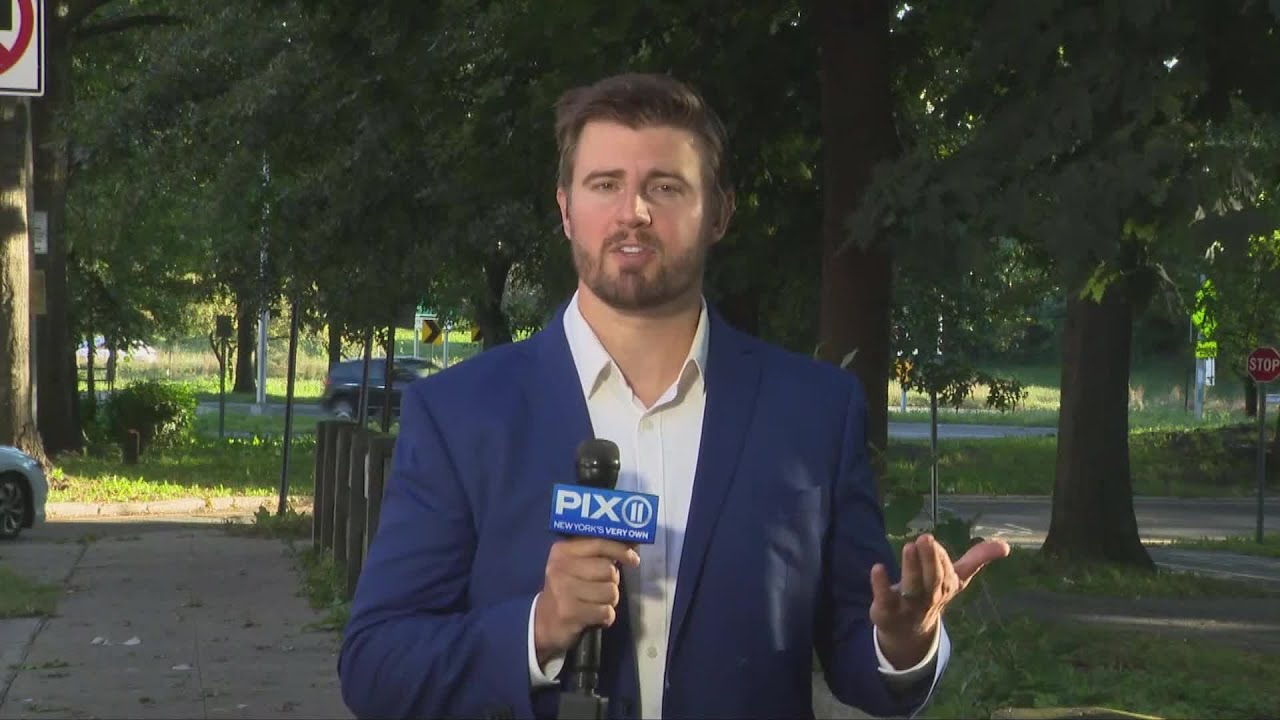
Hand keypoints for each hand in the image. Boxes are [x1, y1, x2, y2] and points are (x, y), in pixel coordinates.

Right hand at [533, 537, 638, 665]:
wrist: (543, 623)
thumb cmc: (567, 591)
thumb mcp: (576, 567)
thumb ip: (599, 554)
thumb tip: (632, 540)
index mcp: (563, 551)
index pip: (599, 543)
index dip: (621, 550)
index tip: (634, 560)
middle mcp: (561, 567)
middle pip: (609, 570)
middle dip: (612, 583)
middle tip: (601, 590)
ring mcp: (564, 590)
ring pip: (611, 592)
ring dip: (610, 602)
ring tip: (596, 604)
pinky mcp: (570, 612)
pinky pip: (606, 612)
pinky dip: (606, 617)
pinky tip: (594, 617)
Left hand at [869, 534, 1010, 668]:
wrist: (909, 632)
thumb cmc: (933, 596)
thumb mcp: (956, 579)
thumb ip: (977, 560)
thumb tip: (1006, 545)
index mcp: (946, 588)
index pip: (946, 572)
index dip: (939, 557)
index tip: (931, 541)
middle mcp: (929, 597)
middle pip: (932, 580)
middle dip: (930, 559)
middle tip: (925, 538)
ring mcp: (908, 605)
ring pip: (912, 588)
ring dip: (911, 567)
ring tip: (909, 546)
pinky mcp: (886, 609)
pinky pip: (884, 598)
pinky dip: (880, 584)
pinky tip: (877, 567)